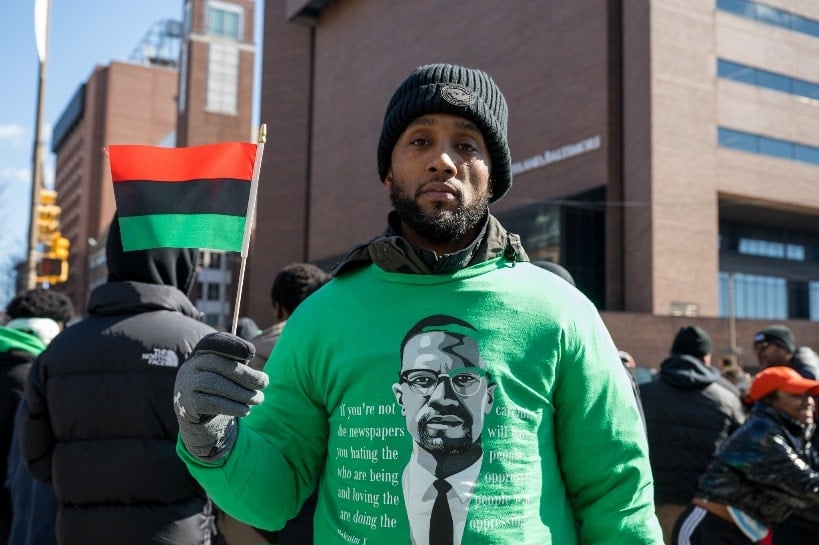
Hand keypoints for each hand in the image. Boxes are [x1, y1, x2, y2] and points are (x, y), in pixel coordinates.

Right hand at [174, 332, 268, 460]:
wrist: (202, 417)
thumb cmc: (222, 389)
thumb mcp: (231, 373)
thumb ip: (241, 365)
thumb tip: (259, 375)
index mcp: (202, 353)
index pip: (213, 342)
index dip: (232, 345)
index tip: (252, 353)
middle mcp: (191, 366)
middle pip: (217, 363)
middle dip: (245, 374)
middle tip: (264, 383)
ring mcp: (186, 385)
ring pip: (214, 383)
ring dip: (242, 393)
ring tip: (259, 399)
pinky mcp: (188, 405)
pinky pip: (212, 403)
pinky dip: (232, 407)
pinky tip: (246, 410)